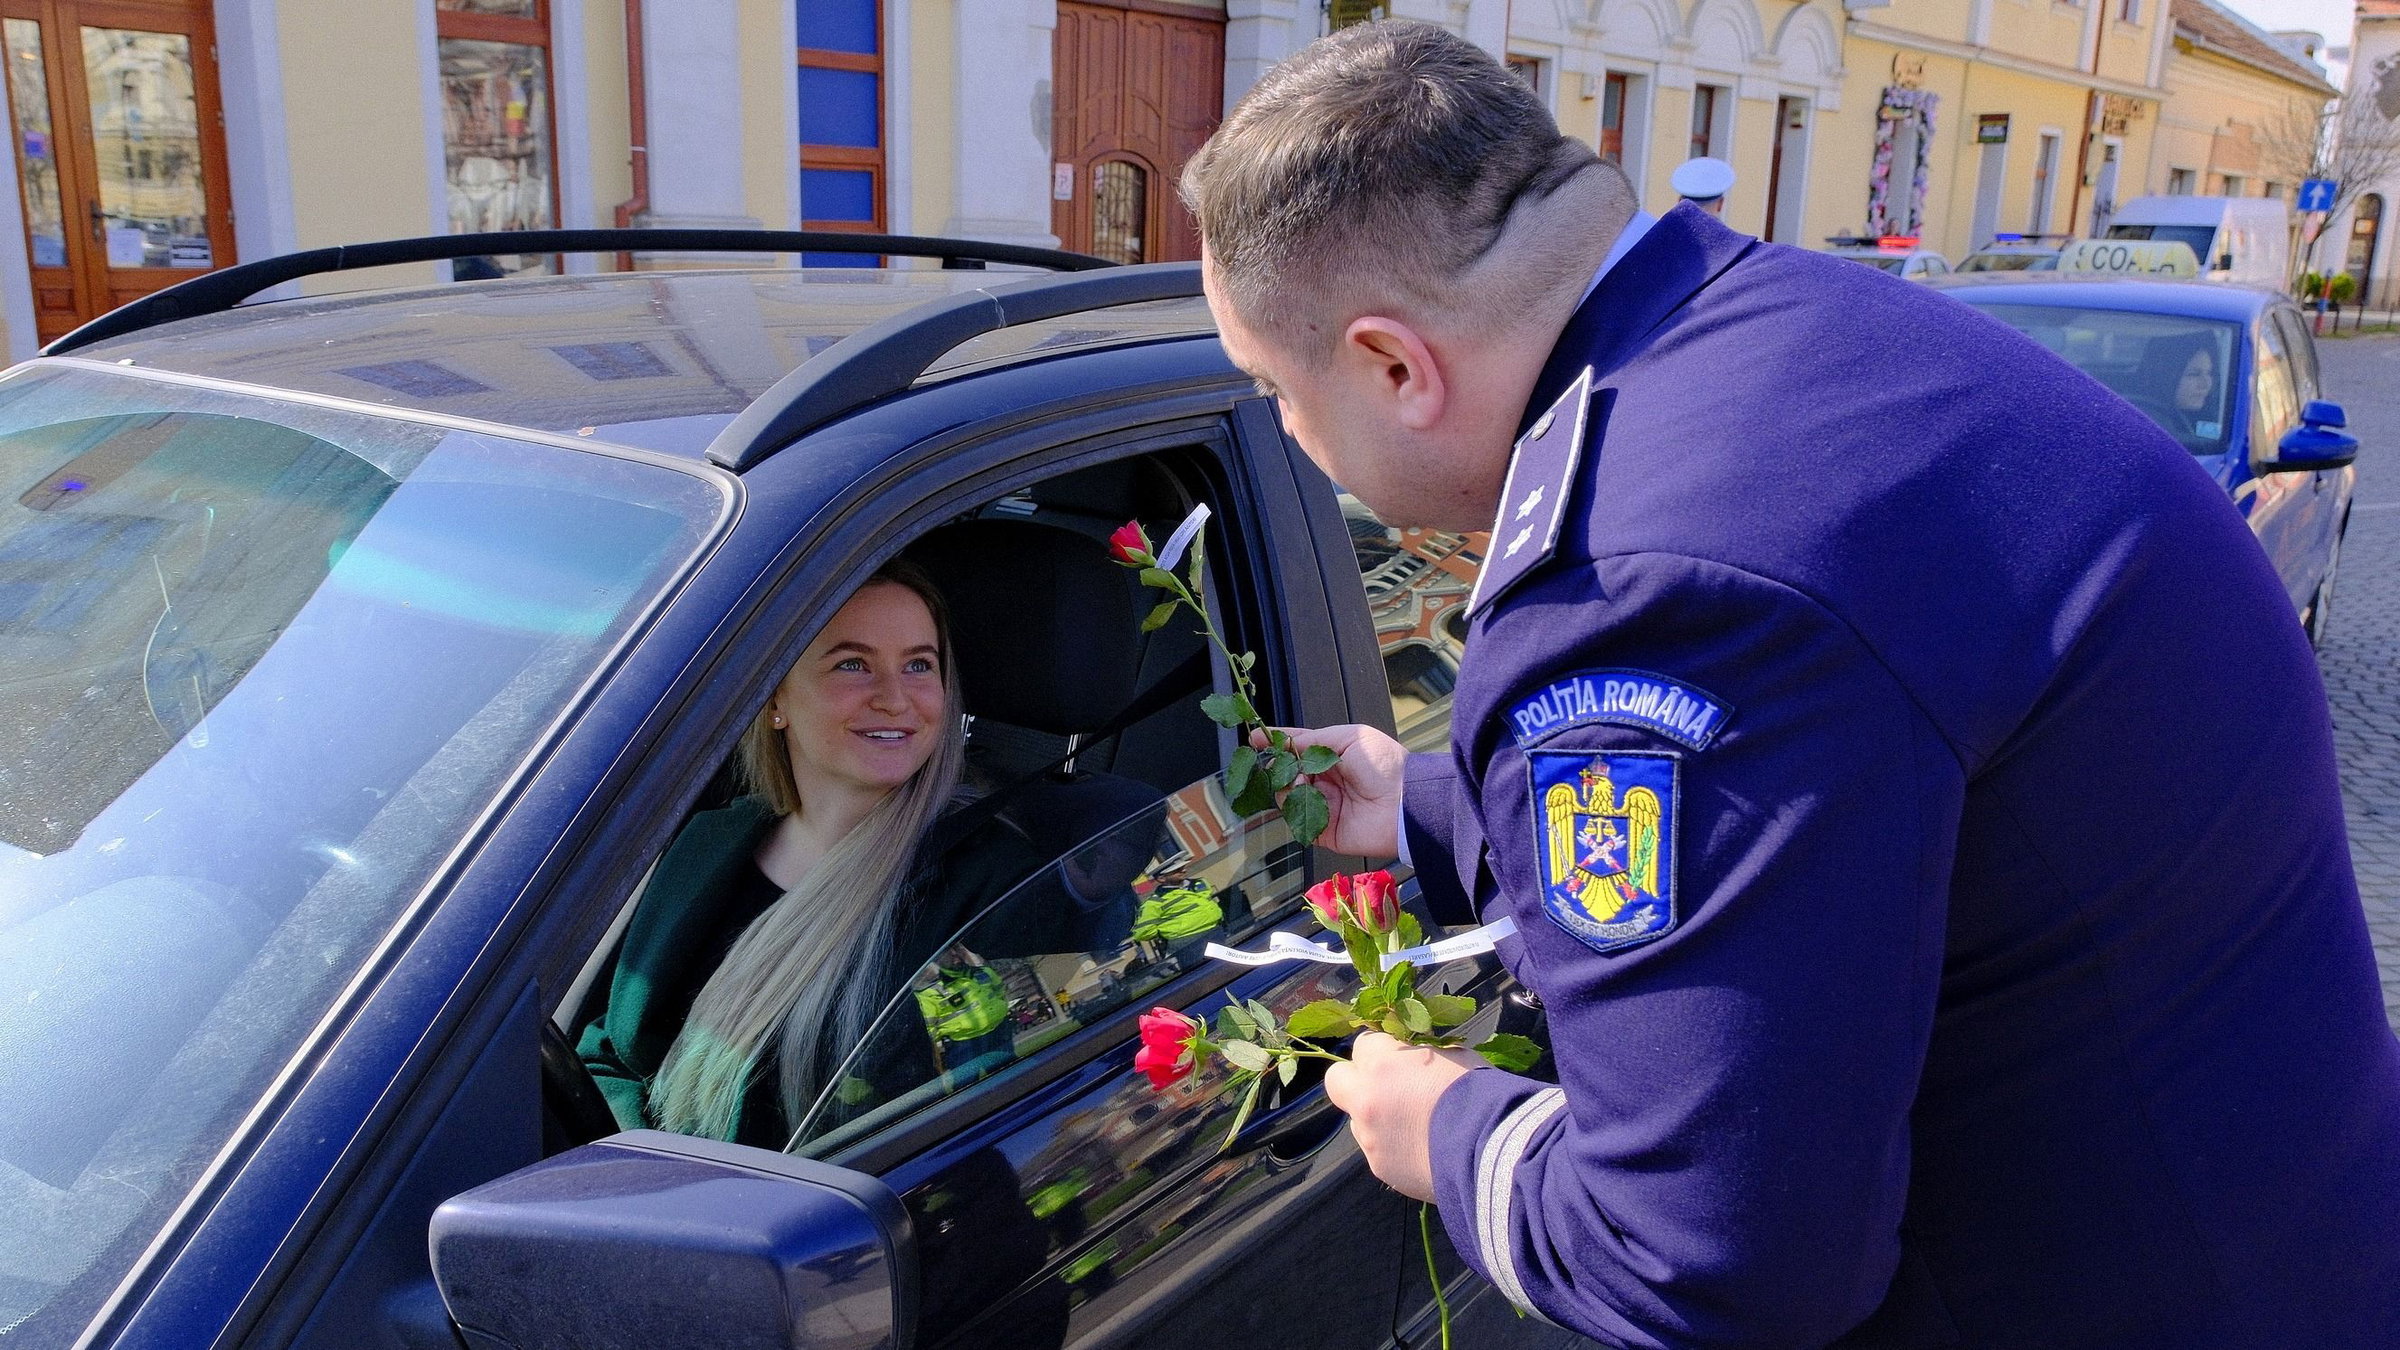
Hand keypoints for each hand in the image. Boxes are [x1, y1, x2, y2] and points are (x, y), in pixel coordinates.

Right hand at [1257, 723, 1406, 856]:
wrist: (1403, 804)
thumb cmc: (1385, 766)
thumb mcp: (1350, 738)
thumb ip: (1315, 739)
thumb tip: (1289, 745)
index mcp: (1333, 756)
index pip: (1299, 747)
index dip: (1277, 742)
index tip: (1255, 737)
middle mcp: (1326, 780)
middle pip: (1287, 771)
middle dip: (1278, 764)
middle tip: (1276, 761)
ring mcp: (1323, 805)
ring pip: (1286, 794)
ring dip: (1287, 784)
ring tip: (1300, 779)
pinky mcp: (1322, 830)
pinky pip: (1296, 819)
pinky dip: (1294, 807)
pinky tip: (1304, 796)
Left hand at [1322, 1031, 1482, 1199]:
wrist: (1491, 1150)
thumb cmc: (1477, 1094)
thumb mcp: (1452, 1056)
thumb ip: (1421, 1056)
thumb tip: (1412, 1060)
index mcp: (1382, 1065)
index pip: (1363, 1044)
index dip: (1382, 1050)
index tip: (1399, 1057)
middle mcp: (1366, 1100)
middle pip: (1337, 1080)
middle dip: (1356, 1080)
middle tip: (1385, 1087)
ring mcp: (1370, 1138)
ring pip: (1359, 1121)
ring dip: (1377, 1119)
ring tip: (1416, 1127)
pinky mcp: (1381, 1169)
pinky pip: (1379, 1151)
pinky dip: (1394, 1148)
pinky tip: (1424, 1151)